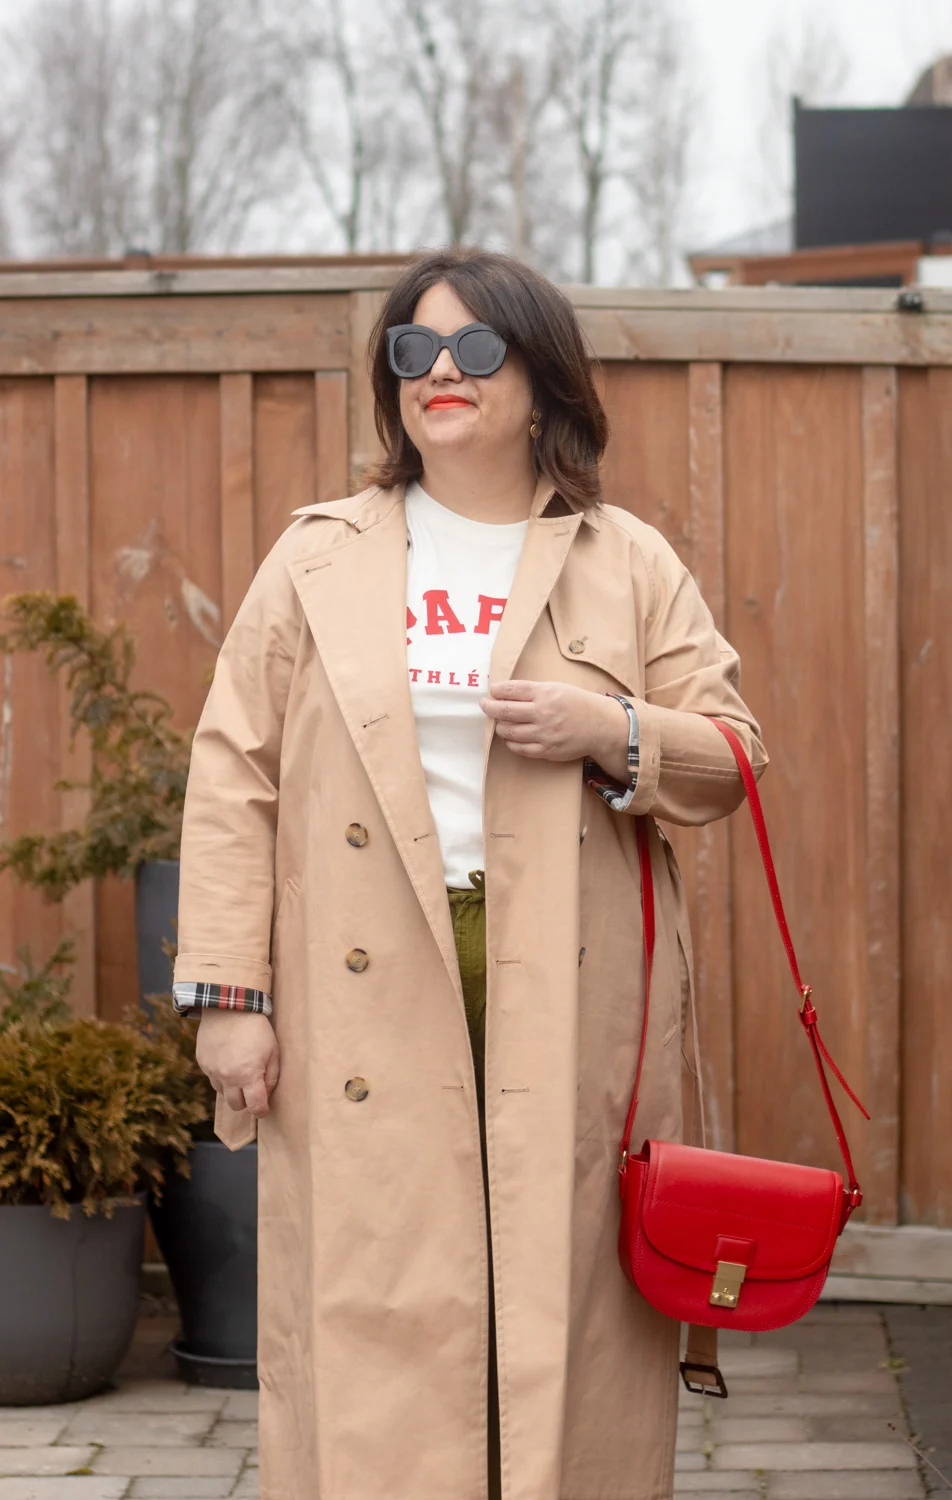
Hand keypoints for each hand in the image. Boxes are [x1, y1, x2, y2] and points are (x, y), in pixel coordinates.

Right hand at [195, 1010, 279, 1117]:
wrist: (229, 1007)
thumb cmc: (256, 1028)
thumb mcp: (273, 1051)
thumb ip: (271, 1076)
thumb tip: (266, 1094)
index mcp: (248, 1076)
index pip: (254, 1107)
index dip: (261, 1110)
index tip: (264, 1108)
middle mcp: (228, 1078)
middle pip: (236, 1106)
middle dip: (246, 1101)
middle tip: (252, 1089)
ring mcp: (213, 1071)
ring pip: (223, 1093)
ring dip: (232, 1089)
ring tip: (239, 1071)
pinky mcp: (203, 1063)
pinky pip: (212, 1078)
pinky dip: (221, 1075)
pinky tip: (228, 1060)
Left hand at [480, 680, 629, 775]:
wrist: (600, 725)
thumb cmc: (576, 703)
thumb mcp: (556, 687)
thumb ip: (532, 690)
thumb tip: (503, 692)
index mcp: (545, 693)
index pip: (511, 690)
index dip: (496, 691)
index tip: (491, 692)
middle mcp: (543, 712)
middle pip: (505, 711)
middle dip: (489, 707)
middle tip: (485, 705)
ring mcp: (545, 733)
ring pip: (509, 732)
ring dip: (500, 727)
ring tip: (501, 722)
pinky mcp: (547, 750)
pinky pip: (520, 748)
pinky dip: (511, 743)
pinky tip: (512, 738)